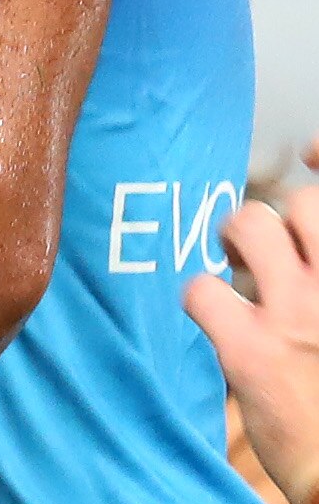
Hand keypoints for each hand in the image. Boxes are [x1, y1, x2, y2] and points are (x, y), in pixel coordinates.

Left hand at [187, 171, 318, 503]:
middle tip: (252, 245)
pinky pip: (202, 291)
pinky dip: (197, 297)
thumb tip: (302, 250)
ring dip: (229, 240)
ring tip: (229, 267)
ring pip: (250, 224)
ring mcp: (300, 311)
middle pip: (300, 202)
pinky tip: (208, 316)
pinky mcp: (253, 350)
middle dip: (269, 216)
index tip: (310, 154)